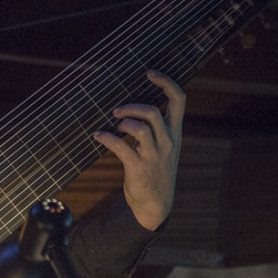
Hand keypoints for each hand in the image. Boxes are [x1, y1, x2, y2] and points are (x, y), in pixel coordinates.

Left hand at [93, 70, 184, 230]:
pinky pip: (121, 146)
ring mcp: (154, 155)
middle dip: (133, 106)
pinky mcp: (138, 167)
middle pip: (153, 112)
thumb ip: (154, 129)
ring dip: (122, 122)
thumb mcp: (162, 148)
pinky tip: (98, 135)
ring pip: (140, 128)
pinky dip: (106, 138)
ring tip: (112, 124)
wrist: (154, 205)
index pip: (179, 100)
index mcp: (175, 133)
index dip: (166, 82)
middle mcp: (167, 142)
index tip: (150, 73)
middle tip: (117, 110)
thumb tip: (132, 108)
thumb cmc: (154, 171)